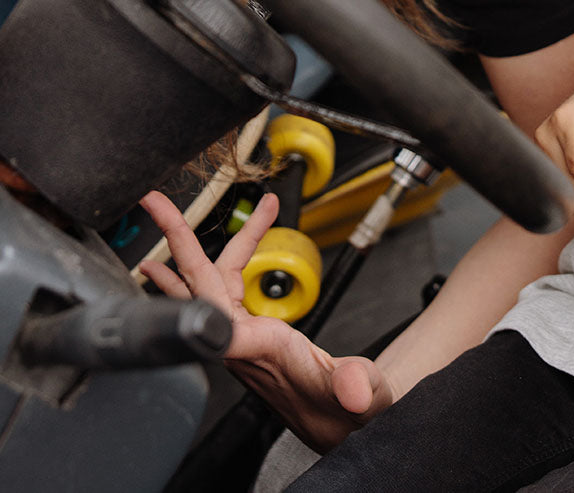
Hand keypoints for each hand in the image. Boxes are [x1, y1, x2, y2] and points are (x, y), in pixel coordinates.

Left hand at [139, 190, 394, 451]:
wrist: (338, 423)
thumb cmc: (342, 409)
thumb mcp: (362, 397)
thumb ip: (357, 388)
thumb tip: (354, 391)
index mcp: (262, 351)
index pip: (215, 322)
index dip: (189, 294)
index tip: (158, 261)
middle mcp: (240, 342)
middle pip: (199, 285)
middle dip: (177, 241)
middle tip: (155, 204)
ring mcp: (239, 336)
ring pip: (208, 281)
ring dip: (195, 245)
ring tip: (170, 216)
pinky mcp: (246, 332)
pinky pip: (219, 287)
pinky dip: (211, 262)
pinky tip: (184, 263)